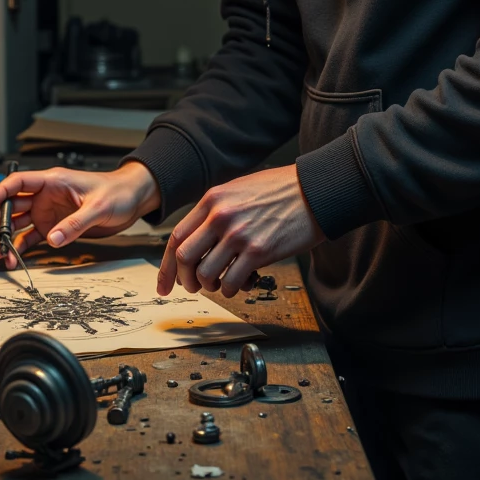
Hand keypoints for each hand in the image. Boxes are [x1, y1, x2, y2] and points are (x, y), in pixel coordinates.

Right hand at [0, 161, 160, 263]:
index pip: (19, 182)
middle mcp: (46, 196)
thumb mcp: (98, 206)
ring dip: (7, 237)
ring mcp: (48, 212)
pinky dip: (21, 247)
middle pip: (13, 205)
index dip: (1, 191)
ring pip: (19, 223)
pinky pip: (32, 237)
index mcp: (53, 181)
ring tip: (0, 253)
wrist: (131, 199)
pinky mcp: (54, 227)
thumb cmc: (117, 191)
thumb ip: (75, 223)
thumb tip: (53, 239)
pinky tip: (14, 258)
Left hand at [157, 166, 323, 297]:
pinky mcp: (259, 251)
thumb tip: (199, 240)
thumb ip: (216, 211)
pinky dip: (232, 289)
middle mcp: (220, 216)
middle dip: (184, 280)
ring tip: (222, 283)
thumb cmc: (281, 190)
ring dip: (211, 286)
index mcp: (212, 200)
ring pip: (205, 274)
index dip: (167, 266)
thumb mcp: (238, 190)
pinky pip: (231, 282)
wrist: (314, 190)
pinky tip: (242, 283)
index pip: (176, 238)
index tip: (165, 284)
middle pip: (184, 258)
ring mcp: (238, 234)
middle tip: (193, 288)